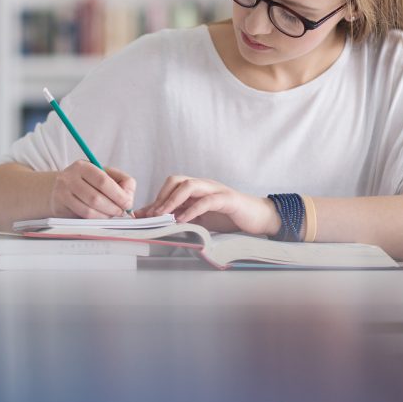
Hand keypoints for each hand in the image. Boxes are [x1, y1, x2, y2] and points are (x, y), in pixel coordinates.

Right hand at [49, 161, 135, 218]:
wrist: (58, 187)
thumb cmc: (86, 181)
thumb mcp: (102, 174)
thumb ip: (120, 181)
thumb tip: (129, 198)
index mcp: (84, 166)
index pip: (103, 181)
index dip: (118, 195)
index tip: (128, 203)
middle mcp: (70, 177)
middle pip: (96, 197)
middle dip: (113, 208)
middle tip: (121, 212)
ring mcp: (63, 192)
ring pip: (89, 210)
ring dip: (105, 215)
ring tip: (111, 214)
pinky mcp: (60, 205)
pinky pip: (82, 216)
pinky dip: (96, 219)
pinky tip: (100, 216)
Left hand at [135, 175, 280, 236]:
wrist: (259, 217)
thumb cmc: (229, 216)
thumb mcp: (202, 218)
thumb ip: (183, 216)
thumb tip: (160, 222)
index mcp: (197, 188)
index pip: (171, 186)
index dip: (156, 198)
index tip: (143, 215)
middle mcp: (204, 185)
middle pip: (176, 180)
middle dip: (161, 196)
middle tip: (151, 215)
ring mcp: (216, 190)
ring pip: (189, 186)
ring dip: (173, 200)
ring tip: (164, 215)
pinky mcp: (228, 199)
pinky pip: (207, 201)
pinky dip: (193, 210)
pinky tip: (183, 220)